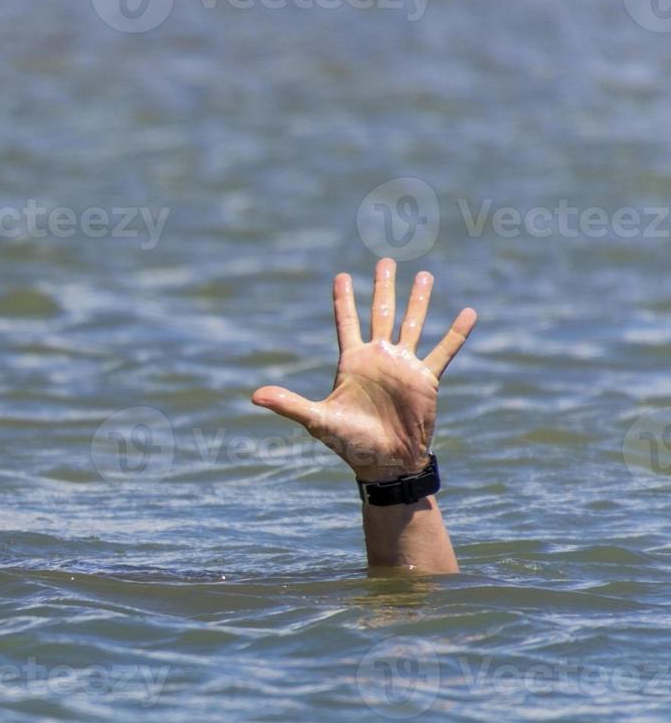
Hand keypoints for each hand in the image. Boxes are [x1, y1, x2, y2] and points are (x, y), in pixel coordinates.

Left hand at [252, 259, 476, 482]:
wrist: (385, 462)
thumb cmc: (350, 443)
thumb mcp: (317, 420)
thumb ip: (288, 404)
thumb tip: (254, 396)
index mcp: (352, 363)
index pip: (346, 322)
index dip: (343, 299)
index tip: (341, 276)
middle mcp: (378, 358)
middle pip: (381, 313)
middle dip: (383, 287)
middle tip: (386, 260)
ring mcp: (404, 366)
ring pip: (412, 324)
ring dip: (419, 300)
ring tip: (425, 275)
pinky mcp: (426, 379)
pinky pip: (444, 350)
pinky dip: (456, 333)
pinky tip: (468, 312)